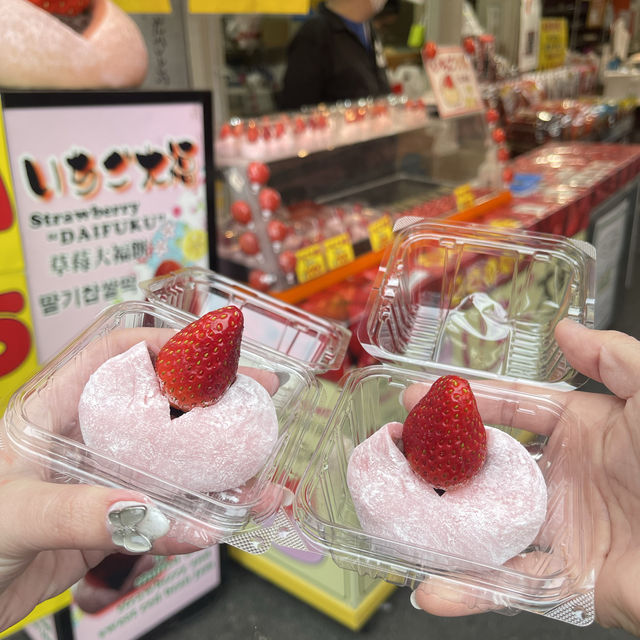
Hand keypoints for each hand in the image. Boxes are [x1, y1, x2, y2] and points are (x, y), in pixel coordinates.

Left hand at [0, 327, 278, 631]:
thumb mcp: (15, 513)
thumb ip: (80, 513)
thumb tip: (156, 514)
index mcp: (52, 412)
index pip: (112, 356)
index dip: (164, 343)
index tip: (213, 350)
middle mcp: (85, 439)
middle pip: (158, 404)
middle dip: (212, 399)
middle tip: (259, 397)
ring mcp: (102, 481)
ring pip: (171, 462)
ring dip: (218, 466)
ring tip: (260, 469)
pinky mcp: (113, 523)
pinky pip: (164, 514)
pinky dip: (197, 520)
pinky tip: (225, 523)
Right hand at [406, 319, 639, 635]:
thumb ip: (613, 357)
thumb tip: (566, 328)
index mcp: (583, 432)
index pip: (510, 411)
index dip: (465, 402)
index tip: (419, 396)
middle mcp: (565, 478)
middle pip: (487, 466)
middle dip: (439, 459)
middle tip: (394, 452)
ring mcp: (563, 531)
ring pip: (488, 526)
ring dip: (440, 524)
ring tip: (395, 514)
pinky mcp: (571, 584)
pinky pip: (512, 588)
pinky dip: (470, 591)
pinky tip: (431, 590)